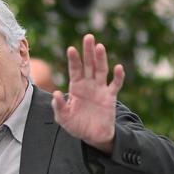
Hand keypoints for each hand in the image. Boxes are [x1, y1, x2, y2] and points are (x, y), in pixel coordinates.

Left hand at [54, 33, 124, 153]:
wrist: (93, 136)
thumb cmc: (76, 125)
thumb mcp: (63, 118)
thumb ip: (59, 106)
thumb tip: (55, 93)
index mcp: (76, 88)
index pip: (75, 70)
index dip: (74, 60)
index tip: (71, 48)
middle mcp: (88, 85)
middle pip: (89, 65)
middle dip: (88, 52)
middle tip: (88, 37)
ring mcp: (100, 89)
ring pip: (102, 70)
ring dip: (101, 59)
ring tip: (99, 46)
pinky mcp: (111, 97)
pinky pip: (115, 85)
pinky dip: (118, 77)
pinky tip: (118, 67)